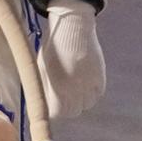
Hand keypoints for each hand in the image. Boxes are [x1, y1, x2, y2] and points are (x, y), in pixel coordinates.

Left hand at [39, 0, 105, 118]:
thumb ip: (43, 88)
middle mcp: (76, 89)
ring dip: (80, 100)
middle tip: (62, 97)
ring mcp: (90, 83)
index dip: (53, 110)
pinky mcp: (100, 76)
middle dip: (67, 107)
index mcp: (58, 87)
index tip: (50, 105)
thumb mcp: (41, 67)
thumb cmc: (52, 48)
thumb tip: (42, 103)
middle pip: (73, 111)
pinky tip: (84, 82)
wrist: (73, 27)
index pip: (57, 113)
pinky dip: (91, 92)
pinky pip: (97, 94)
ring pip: (87, 104)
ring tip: (74, 88)